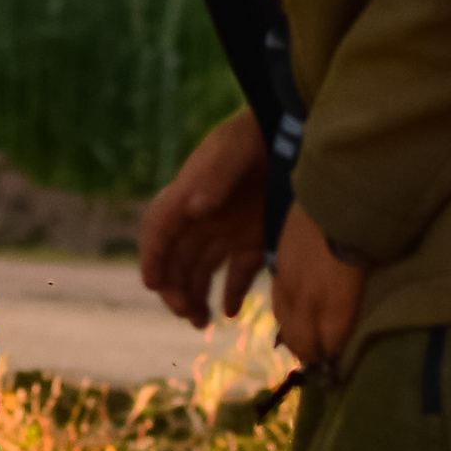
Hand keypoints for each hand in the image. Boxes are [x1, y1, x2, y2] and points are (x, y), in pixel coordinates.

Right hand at [138, 106, 269, 326]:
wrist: (298, 128)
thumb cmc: (262, 131)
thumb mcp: (237, 146)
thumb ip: (215, 174)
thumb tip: (193, 208)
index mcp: (188, 193)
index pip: (158, 229)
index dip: (151, 256)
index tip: (152, 283)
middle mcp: (200, 217)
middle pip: (175, 259)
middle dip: (173, 289)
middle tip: (187, 313)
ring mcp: (225, 229)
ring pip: (199, 271)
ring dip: (194, 297)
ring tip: (201, 323)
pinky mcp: (252, 238)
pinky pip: (235, 273)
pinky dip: (230, 294)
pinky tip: (230, 312)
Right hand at [271, 204, 369, 367]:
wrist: (339, 190)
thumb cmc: (369, 229)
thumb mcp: (374, 270)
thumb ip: (360, 302)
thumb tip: (355, 325)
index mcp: (336, 302)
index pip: (330, 344)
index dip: (335, 358)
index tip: (343, 365)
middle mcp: (308, 297)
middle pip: (303, 341)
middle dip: (313, 355)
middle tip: (324, 361)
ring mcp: (290, 280)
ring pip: (286, 323)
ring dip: (297, 338)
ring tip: (307, 345)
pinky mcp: (279, 263)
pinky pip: (278, 300)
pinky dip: (286, 315)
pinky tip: (293, 317)